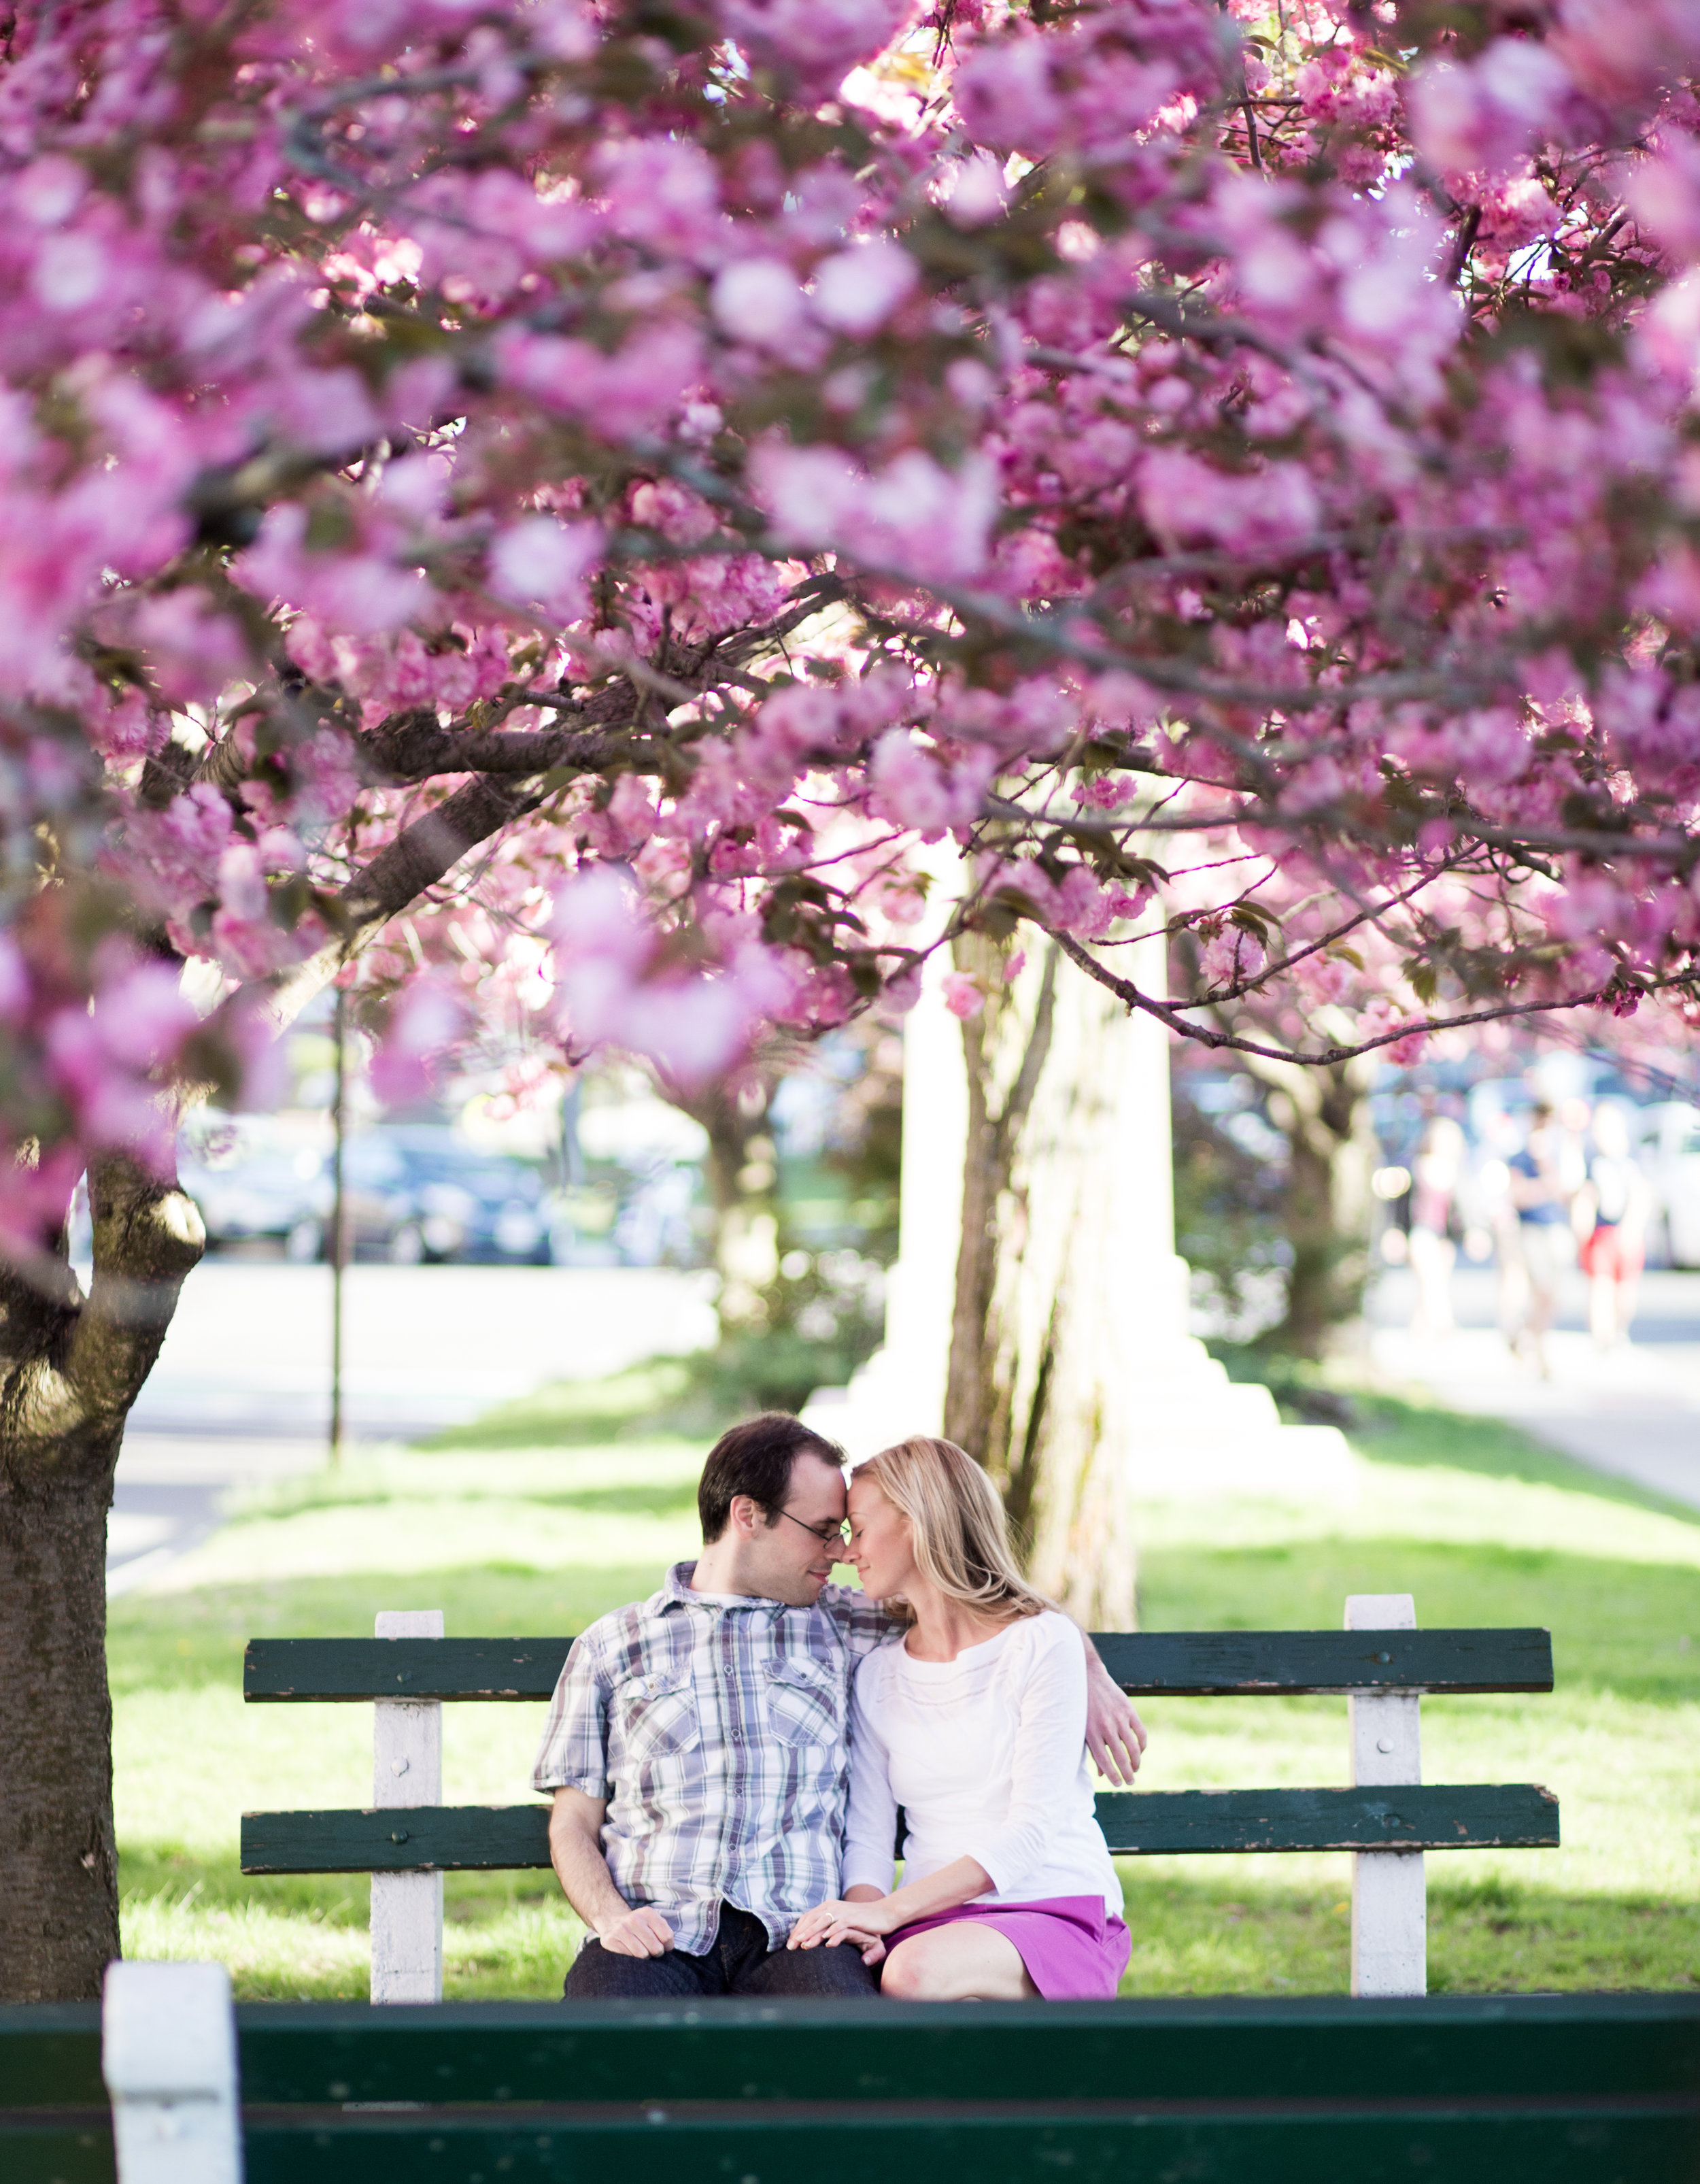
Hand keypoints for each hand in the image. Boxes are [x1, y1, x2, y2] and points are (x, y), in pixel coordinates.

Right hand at [595, 1906, 674, 1957]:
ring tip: (640, 1950)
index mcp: (648, 1913)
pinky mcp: (610, 1940)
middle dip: (656, 1953)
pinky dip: (632, 1959)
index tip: (663, 1946)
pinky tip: (629, 1951)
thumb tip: (668, 1948)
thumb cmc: (638, 1926)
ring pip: (643, 1955)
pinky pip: (629, 1958)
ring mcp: (621, 1929)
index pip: (667, 1937)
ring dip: (644, 1957)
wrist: (612, 1922)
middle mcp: (634, 1919)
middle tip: (651, 1950)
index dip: (667, 1946)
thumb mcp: (652, 1922)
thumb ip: (664, 1932)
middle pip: (656, 1948)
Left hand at [787, 1895, 899, 1950]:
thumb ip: (828, 1926)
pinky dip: (832, 1932)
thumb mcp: (841, 1922)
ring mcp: (843, 1911)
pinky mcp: (854, 1918)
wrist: (883, 1913)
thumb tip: (813, 1937)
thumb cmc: (861, 1921)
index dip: (797, 1929)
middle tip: (791, 1947)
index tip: (789, 1943)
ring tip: (803, 1945)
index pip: (808, 1917)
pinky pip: (840, 1925)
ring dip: (812, 1934)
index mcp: (828, 1906)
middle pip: (811, 1919)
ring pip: (823, 1922)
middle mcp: (833, 1906)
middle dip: (800, 1933)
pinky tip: (826, 1942)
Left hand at [1085, 1672, 1147, 1786]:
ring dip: (1136, 1762)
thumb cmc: (1083, 1708)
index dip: (1113, 1776)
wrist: (1088, 1678)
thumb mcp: (1083, 1729)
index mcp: (1092, 1733)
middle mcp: (1106, 1726)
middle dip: (1127, 1774)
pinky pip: (1140, 1732)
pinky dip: (1142, 1745)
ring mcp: (1119, 1718)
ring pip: (1133, 1747)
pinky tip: (1139, 1752)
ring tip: (1135, 1770)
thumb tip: (1102, 1774)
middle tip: (1130, 1782)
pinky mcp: (1129, 1710)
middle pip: (1120, 1757)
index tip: (1118, 1784)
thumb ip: (1093, 1751)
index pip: (1104, 1761)